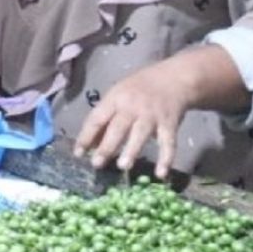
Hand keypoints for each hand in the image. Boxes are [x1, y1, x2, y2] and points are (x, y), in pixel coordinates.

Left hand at [73, 57, 198, 178]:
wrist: (174, 78)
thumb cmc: (140, 89)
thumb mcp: (118, 96)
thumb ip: (105, 118)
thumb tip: (89, 145)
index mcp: (115, 99)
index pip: (97, 118)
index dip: (86, 136)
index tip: (78, 153)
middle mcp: (132, 106)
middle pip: (117, 127)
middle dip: (106, 146)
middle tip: (97, 164)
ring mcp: (152, 115)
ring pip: (140, 134)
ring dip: (131, 150)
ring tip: (122, 166)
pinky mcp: (170, 123)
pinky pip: (168, 142)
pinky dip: (166, 158)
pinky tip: (161, 174)